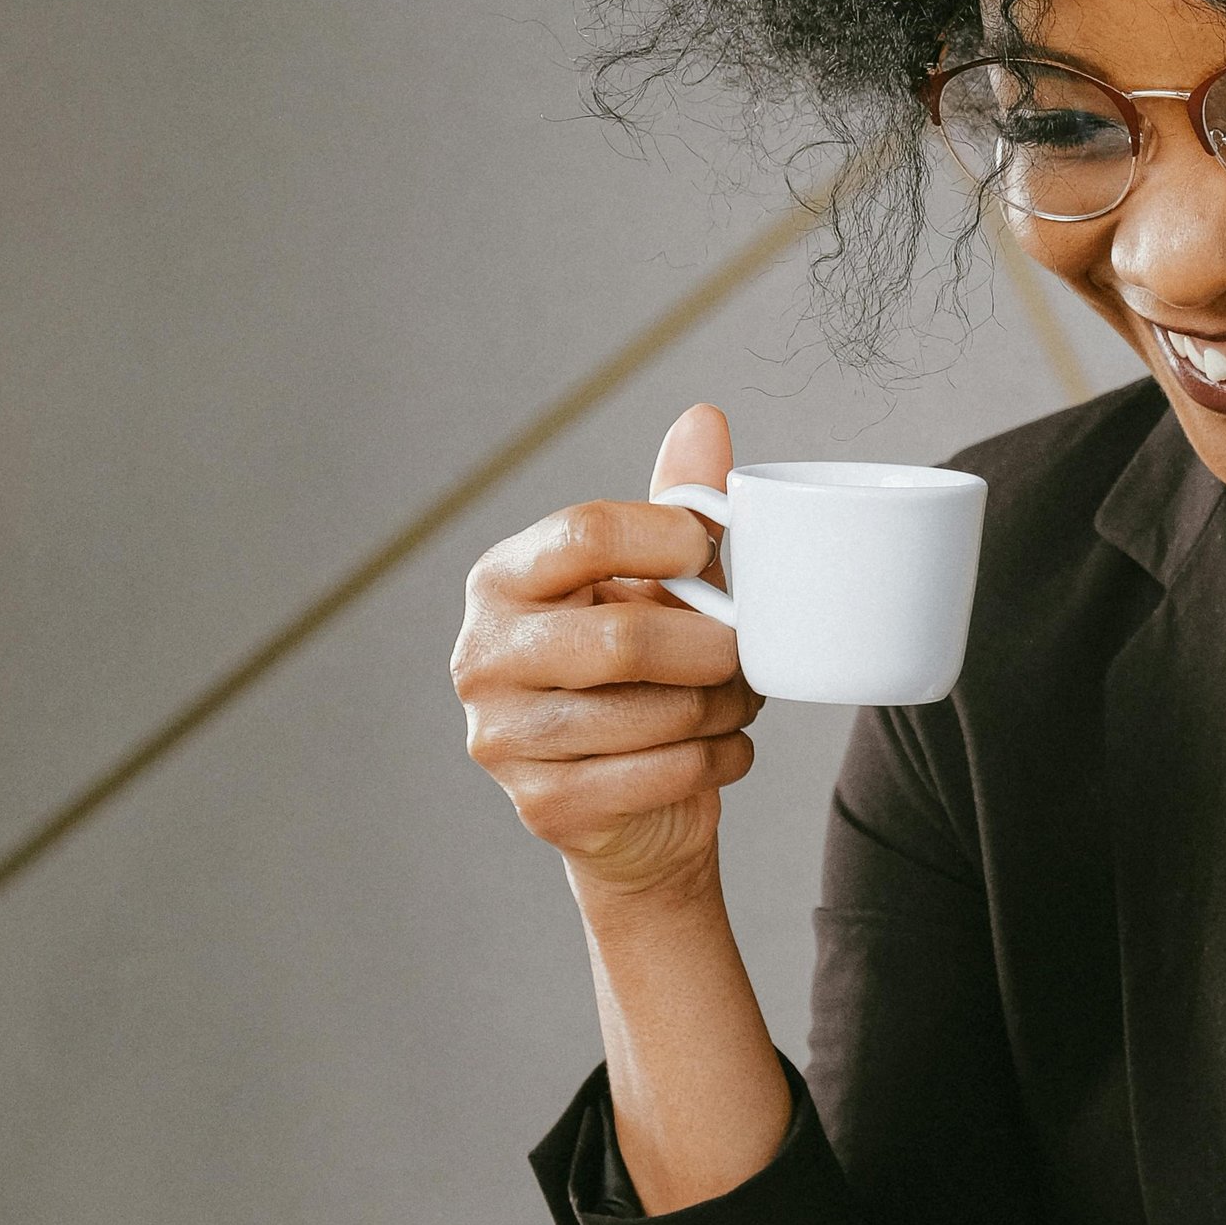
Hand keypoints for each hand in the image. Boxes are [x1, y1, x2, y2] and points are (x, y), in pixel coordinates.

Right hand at [453, 403, 760, 903]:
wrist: (627, 805)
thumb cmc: (638, 672)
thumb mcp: (654, 582)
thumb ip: (676, 504)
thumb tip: (704, 419)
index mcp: (502, 581)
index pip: (584, 532)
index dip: (667, 538)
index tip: (709, 555)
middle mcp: (483, 656)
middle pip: (622, 637)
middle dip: (709, 647)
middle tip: (742, 650)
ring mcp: (503, 738)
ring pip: (651, 713)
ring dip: (720, 708)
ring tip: (736, 699)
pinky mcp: (543, 805)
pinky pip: (660, 773)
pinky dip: (716, 759)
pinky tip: (724, 748)